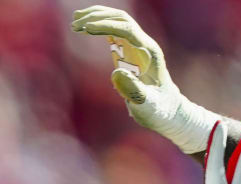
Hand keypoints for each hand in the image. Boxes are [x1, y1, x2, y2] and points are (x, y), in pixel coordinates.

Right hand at [72, 5, 219, 153]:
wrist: (166, 109)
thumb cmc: (158, 108)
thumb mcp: (147, 104)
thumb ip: (134, 90)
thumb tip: (116, 73)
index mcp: (149, 52)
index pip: (127, 29)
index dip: (107, 26)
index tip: (87, 28)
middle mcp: (143, 43)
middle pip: (121, 19)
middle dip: (98, 17)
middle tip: (76, 24)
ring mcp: (136, 45)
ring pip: (116, 21)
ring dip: (96, 17)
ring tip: (75, 21)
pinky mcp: (128, 50)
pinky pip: (112, 31)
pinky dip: (97, 26)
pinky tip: (82, 27)